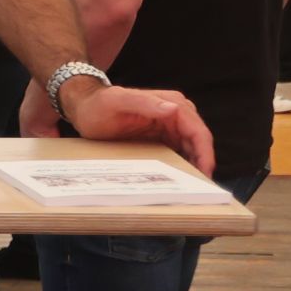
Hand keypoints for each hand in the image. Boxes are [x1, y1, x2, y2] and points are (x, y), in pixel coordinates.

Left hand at [36, 79, 216, 175]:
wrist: (85, 108)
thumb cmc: (99, 104)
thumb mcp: (117, 101)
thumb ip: (144, 102)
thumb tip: (173, 109)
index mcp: (173, 104)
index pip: (197, 130)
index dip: (204, 152)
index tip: (204, 173)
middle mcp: (177, 114)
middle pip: (198, 142)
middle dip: (203, 163)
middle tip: (200, 188)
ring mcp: (170, 126)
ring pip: (191, 149)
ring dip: (194, 166)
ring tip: (192, 188)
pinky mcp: (162, 136)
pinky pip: (178, 152)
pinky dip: (182, 164)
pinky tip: (179, 180)